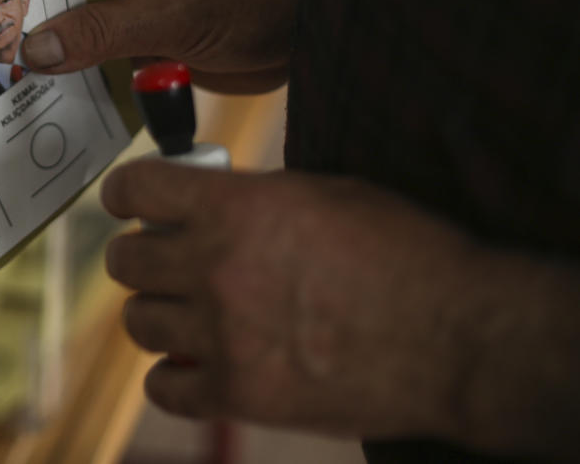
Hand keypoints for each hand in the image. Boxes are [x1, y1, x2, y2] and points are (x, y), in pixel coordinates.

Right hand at [22, 0, 309, 92]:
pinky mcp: (138, 45)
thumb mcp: (169, 14)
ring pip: (69, 36)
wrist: (303, 35)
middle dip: (20, 28)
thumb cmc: (249, 1)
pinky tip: (49, 105)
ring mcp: (125, 10)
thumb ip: (99, 31)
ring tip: (1, 90)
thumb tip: (32, 49)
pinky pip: (93, 64)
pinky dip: (76, 83)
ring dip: (46, 62)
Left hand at [101, 157, 480, 441]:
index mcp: (236, 208)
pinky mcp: (240, 396)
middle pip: (125, 261)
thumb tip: (203, 199)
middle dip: (139, 254)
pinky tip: (196, 363)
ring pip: (139, 322)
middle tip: (163, 258)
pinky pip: (164, 389)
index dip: (125, 193)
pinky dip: (173, 376)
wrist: (460, 338)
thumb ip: (253, 196)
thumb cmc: (406, 254)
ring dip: (158, 313)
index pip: (136, 190)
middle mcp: (216, 269)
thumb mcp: (325, 193)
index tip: (127, 201)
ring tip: (188, 311)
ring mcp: (224, 337)